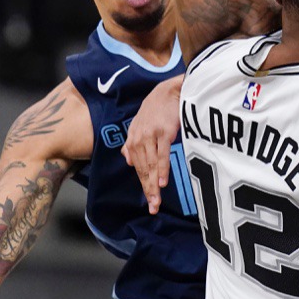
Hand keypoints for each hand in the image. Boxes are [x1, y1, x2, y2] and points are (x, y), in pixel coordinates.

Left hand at [122, 76, 182, 213]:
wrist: (170, 90)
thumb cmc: (158, 107)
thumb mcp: (140, 123)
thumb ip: (132, 143)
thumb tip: (128, 161)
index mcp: (133, 139)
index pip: (139, 168)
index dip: (144, 185)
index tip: (149, 202)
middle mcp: (139, 139)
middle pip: (144, 170)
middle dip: (149, 191)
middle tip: (154, 208)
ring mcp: (151, 136)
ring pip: (151, 166)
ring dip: (154, 185)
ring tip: (157, 201)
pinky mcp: (163, 132)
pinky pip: (162, 155)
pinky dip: (162, 169)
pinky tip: (163, 182)